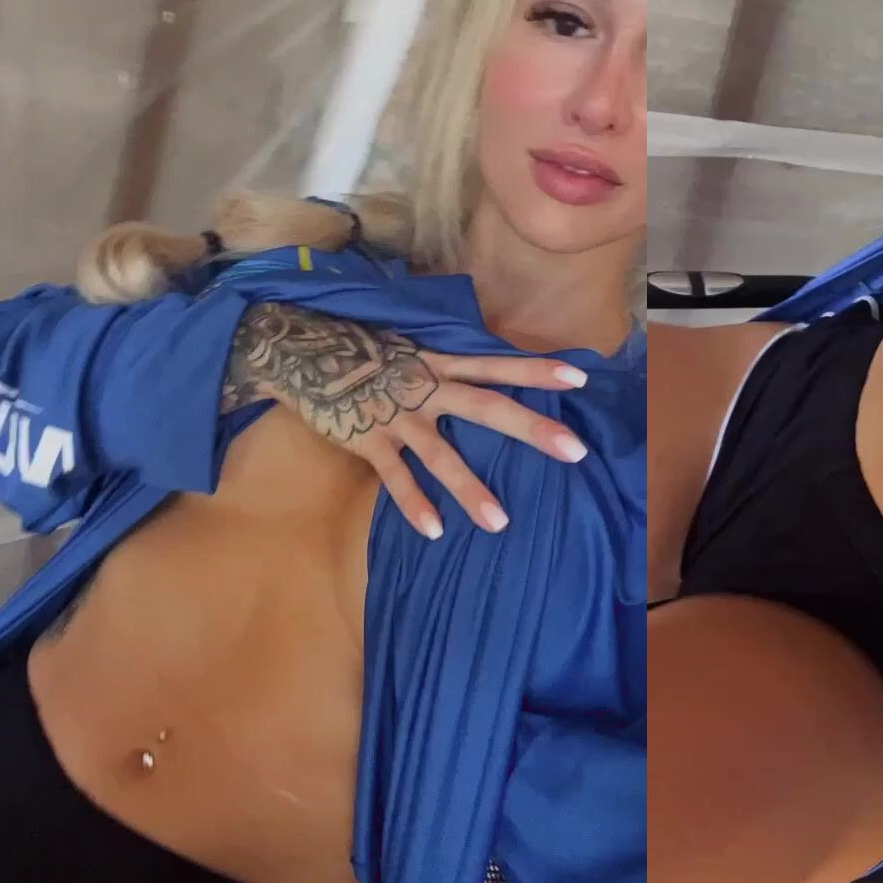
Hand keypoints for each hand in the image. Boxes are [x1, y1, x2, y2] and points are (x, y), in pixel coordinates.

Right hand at [220, 303, 589, 538]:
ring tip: (501, 523)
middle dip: (533, 429)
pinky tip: (435, 531)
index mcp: (442, 364)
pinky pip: (395, 477)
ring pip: (441, 455)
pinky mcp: (367, 439)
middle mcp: (427, 387)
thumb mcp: (416, 354)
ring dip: (470, 490)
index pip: (498, 365)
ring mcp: (398, 416)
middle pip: (488, 407)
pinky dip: (414, 503)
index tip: (580, 377)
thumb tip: (494, 386)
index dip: (537, 370)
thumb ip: (451, 372)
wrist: (301, 351)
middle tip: (576, 451)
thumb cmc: (367, 356)